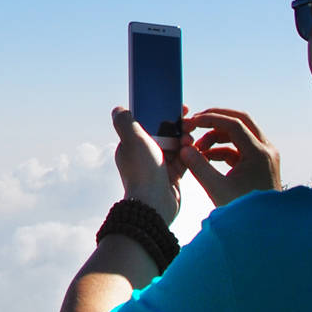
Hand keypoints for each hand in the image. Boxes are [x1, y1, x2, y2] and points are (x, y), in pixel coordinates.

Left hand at [111, 106, 184, 224]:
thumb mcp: (131, 140)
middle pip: (164, 133)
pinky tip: (193, 150)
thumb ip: (124, 121)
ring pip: (175, 146)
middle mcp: (143, 155)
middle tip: (188, 123)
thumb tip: (118, 109)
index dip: (161, 112)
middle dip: (177, 126)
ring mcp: (158, 166)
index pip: (147, 123)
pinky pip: (183, 161)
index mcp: (131, 145)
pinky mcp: (171, 177)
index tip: (176, 107)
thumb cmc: (142, 171)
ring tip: (189, 140)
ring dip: (184, 140)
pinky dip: (188, 155)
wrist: (154, 204)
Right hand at [180, 107, 281, 206]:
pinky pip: (239, 147)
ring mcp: (265, 156)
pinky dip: (222, 149)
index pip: (234, 124)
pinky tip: (206, 158)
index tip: (191, 122)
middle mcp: (266, 150)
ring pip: (239, 133)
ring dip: (217, 136)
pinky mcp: (259, 164)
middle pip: (240, 121)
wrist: (263, 230)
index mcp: (259, 153)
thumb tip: (184, 149)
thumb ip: (198, 166)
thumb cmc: (243, 212)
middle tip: (195, 123)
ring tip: (197, 149)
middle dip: (215, 120)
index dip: (210, 120)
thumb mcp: (217, 189)